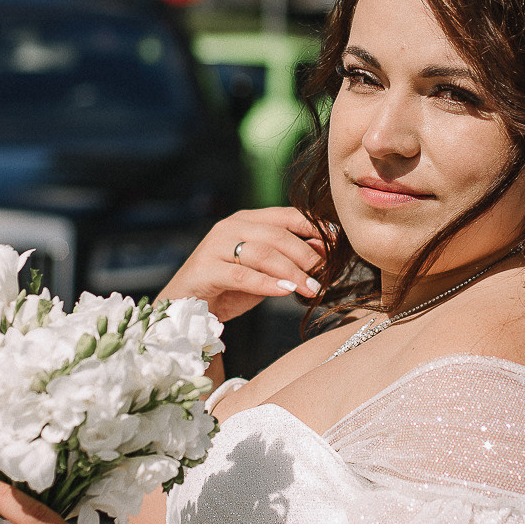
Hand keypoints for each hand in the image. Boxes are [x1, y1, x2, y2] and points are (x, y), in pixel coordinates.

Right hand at [157, 206, 325, 322]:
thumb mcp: (264, 271)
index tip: (338, 241)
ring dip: (292, 272)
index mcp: (246, 220)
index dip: (314, 227)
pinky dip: (268, 283)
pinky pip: (242, 275)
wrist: (185, 307)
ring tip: (312, 288)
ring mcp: (215, 246)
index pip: (286, 215)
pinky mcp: (205, 269)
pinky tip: (286, 291)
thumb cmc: (229, 288)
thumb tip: (327, 253)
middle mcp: (230, 227)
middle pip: (277, 234)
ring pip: (262, 253)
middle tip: (325, 274)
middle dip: (306, 254)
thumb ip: (289, 260)